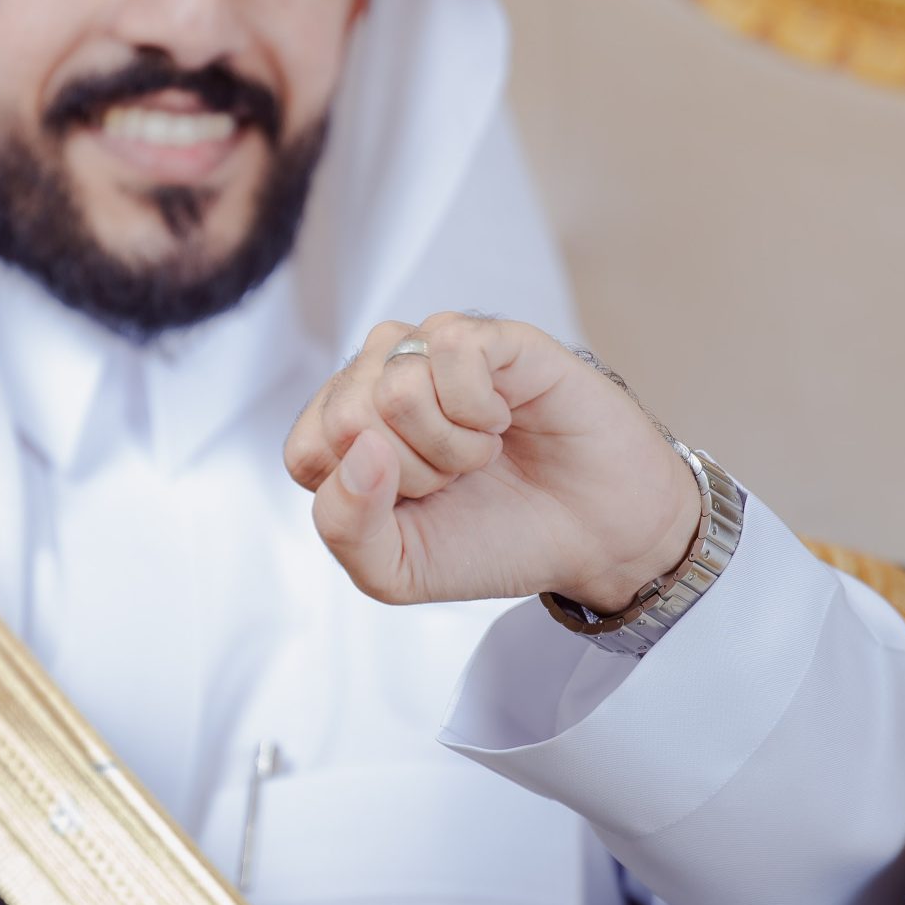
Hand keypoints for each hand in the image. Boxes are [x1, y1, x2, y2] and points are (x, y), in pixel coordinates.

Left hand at [284, 313, 700, 610]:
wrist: (595, 538)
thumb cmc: (496, 540)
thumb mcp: (398, 570)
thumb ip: (346, 528)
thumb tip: (360, 451)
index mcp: (349, 434)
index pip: (308, 450)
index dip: (364, 496)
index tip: (415, 508)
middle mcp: (382, 380)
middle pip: (346, 418)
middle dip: (412, 474)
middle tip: (458, 479)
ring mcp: (433, 352)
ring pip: (394, 384)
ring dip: (450, 444)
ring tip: (484, 451)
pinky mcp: (490, 335)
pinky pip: (449, 349)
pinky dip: (480, 408)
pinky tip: (503, 418)